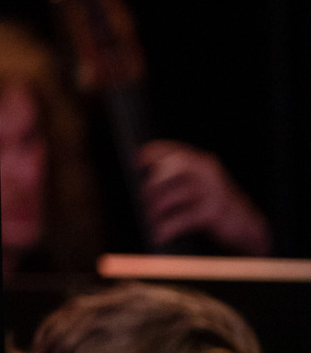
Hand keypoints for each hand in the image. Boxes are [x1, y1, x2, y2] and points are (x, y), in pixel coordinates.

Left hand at [139, 139, 271, 255]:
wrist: (248, 226)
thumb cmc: (215, 203)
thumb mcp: (200, 184)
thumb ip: (178, 177)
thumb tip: (142, 178)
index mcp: (202, 161)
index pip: (173, 149)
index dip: (152, 153)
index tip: (135, 162)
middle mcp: (208, 172)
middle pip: (175, 165)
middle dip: (154, 180)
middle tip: (143, 196)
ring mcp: (213, 191)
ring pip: (177, 192)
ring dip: (157, 206)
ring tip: (148, 216)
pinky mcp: (214, 212)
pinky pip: (185, 218)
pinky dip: (168, 227)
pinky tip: (159, 234)